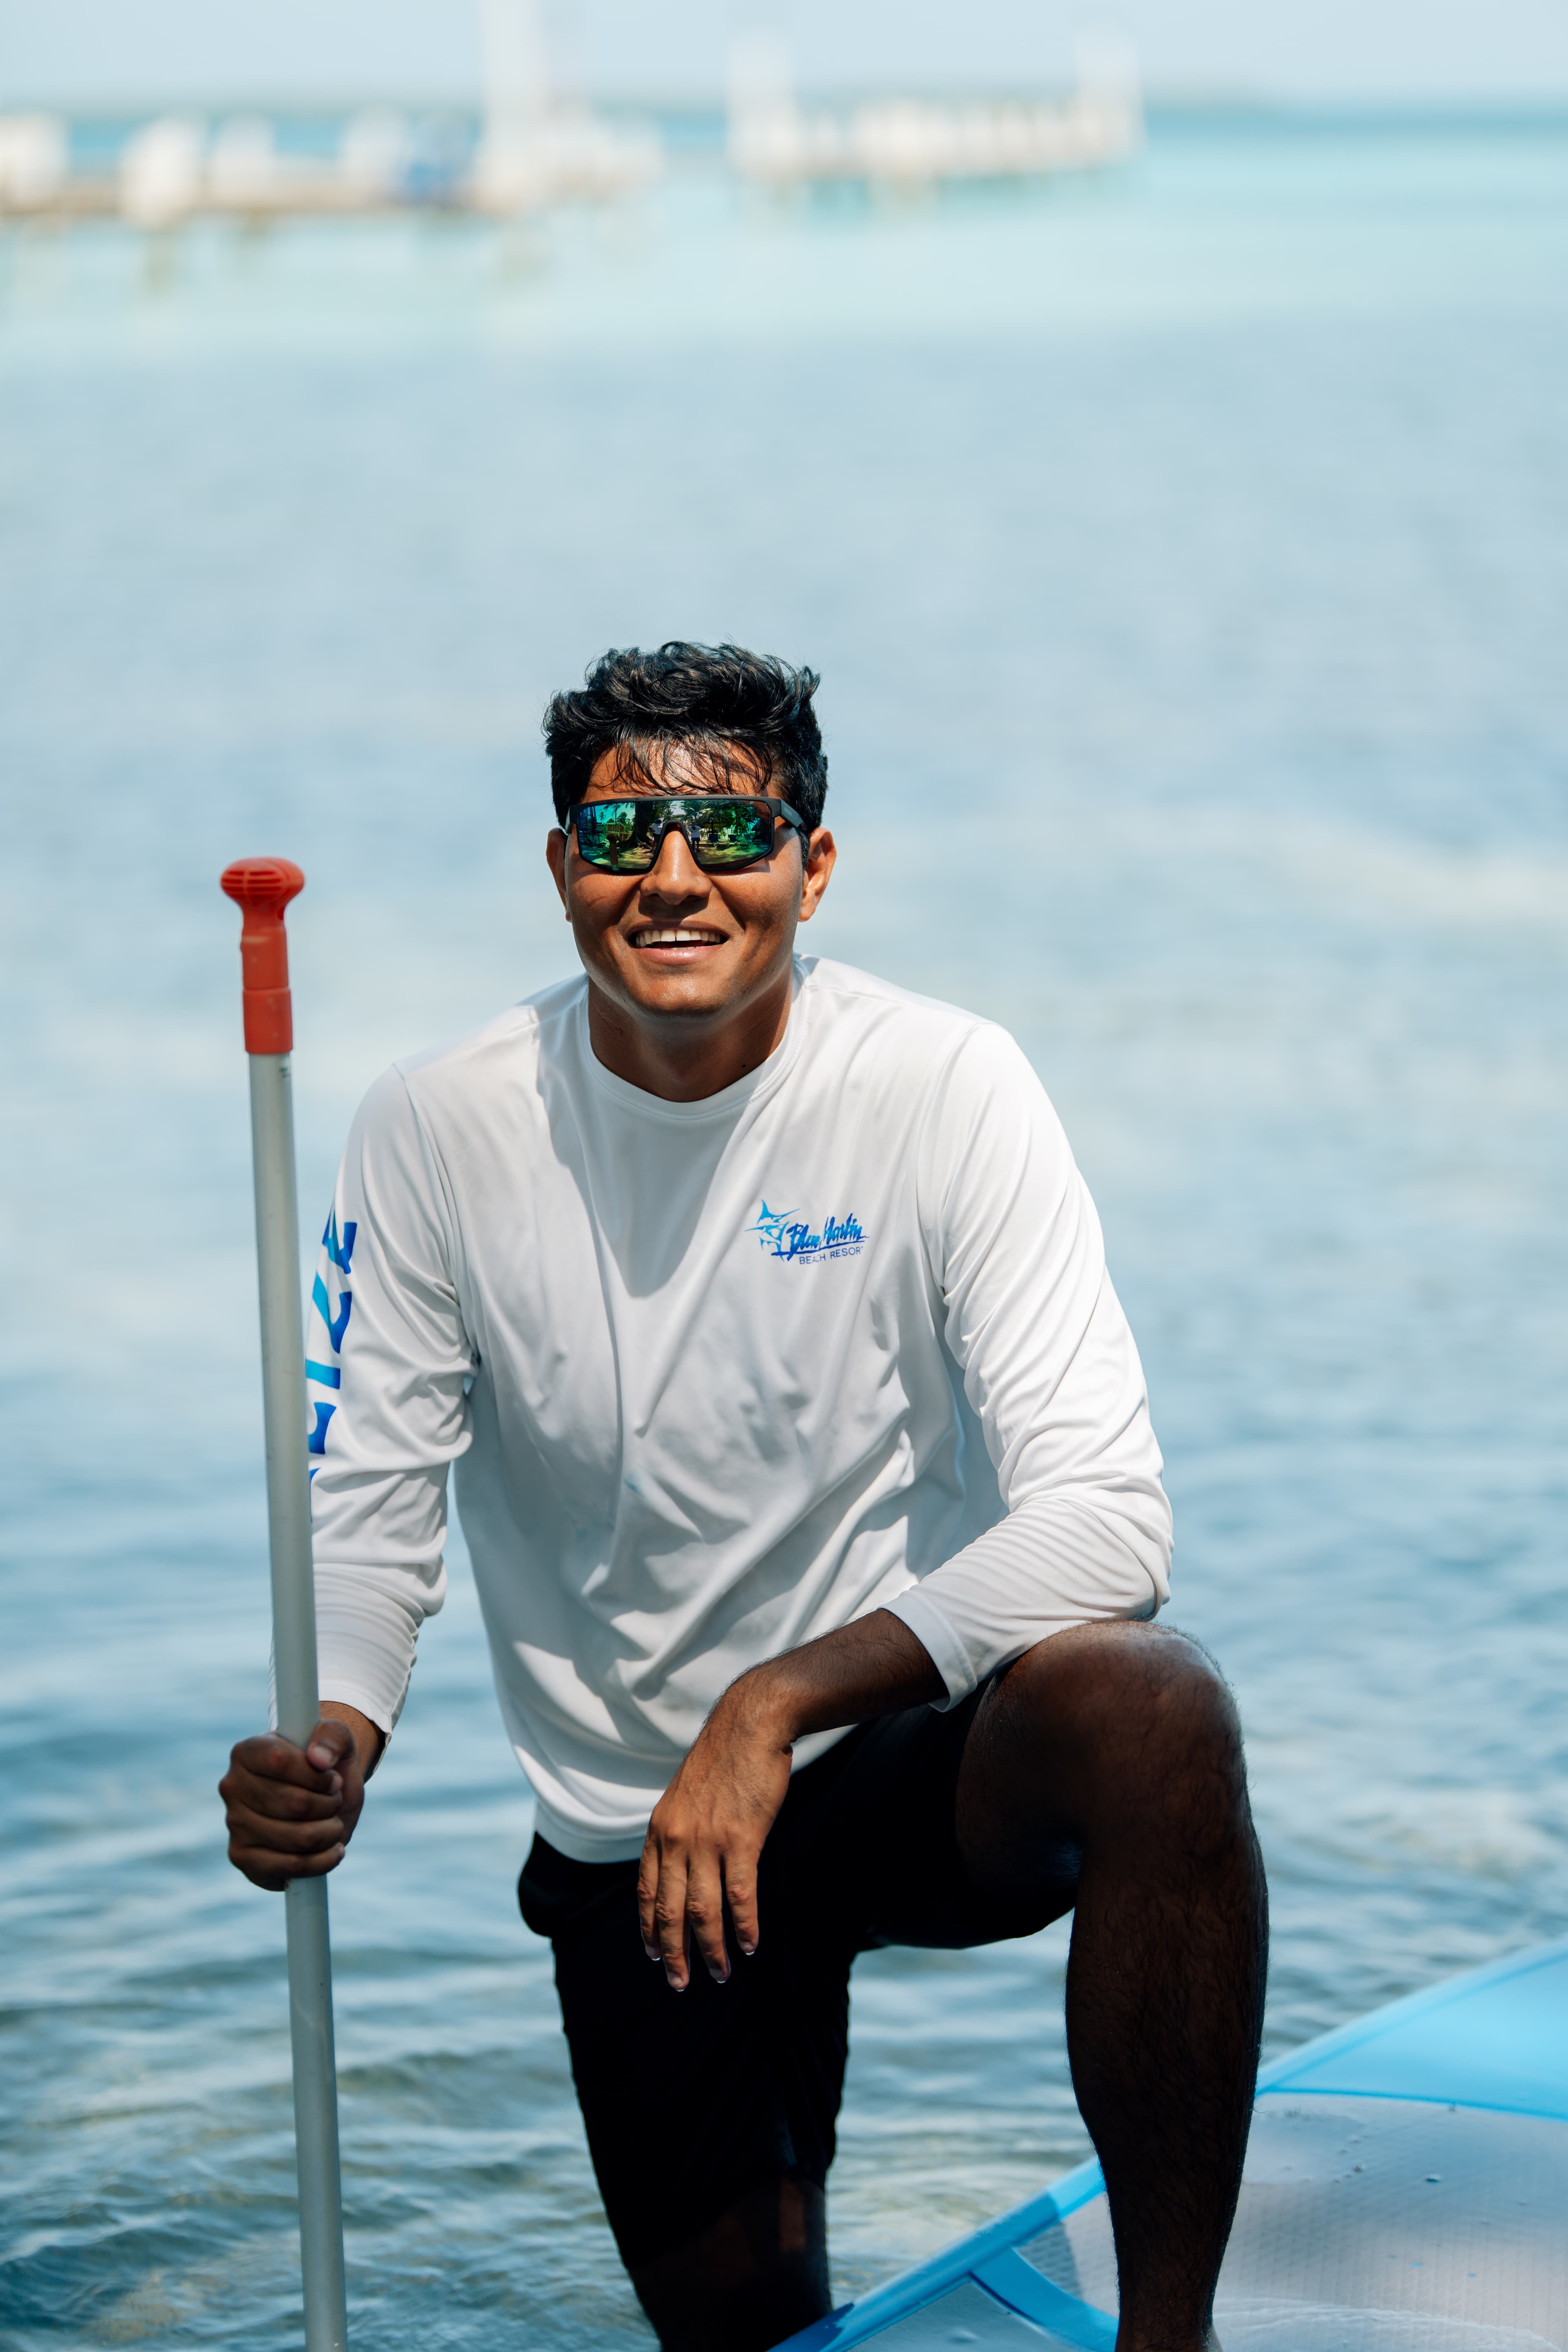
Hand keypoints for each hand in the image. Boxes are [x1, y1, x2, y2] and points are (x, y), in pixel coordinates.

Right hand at [219, 1706, 376, 1890]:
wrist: (321, 1798)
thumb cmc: (326, 1766)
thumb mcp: (337, 1740)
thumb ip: (333, 1737)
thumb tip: (319, 1759)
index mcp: (247, 1751)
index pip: (280, 1762)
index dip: (317, 1776)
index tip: (334, 1779)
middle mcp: (232, 1787)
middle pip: (295, 1804)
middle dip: (329, 1805)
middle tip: (335, 1800)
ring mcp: (233, 1824)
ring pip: (298, 1838)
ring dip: (330, 1831)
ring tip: (334, 1822)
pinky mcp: (241, 1857)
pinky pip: (289, 1866)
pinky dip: (322, 1860)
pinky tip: (332, 1850)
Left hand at [637, 1612, 942, 1991]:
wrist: (750, 1722)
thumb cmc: (724, 1758)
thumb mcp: (687, 1794)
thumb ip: (681, 1828)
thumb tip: (682, 1862)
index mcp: (660, 1828)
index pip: (645, 1890)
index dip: (648, 1926)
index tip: (653, 1954)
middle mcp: (676, 1838)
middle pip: (668, 1909)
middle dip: (673, 1951)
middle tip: (680, 1983)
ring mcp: (707, 1839)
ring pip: (702, 1910)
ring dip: (710, 1948)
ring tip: (719, 1974)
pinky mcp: (741, 1838)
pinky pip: (739, 1894)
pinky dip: (743, 1925)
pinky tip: (749, 1945)